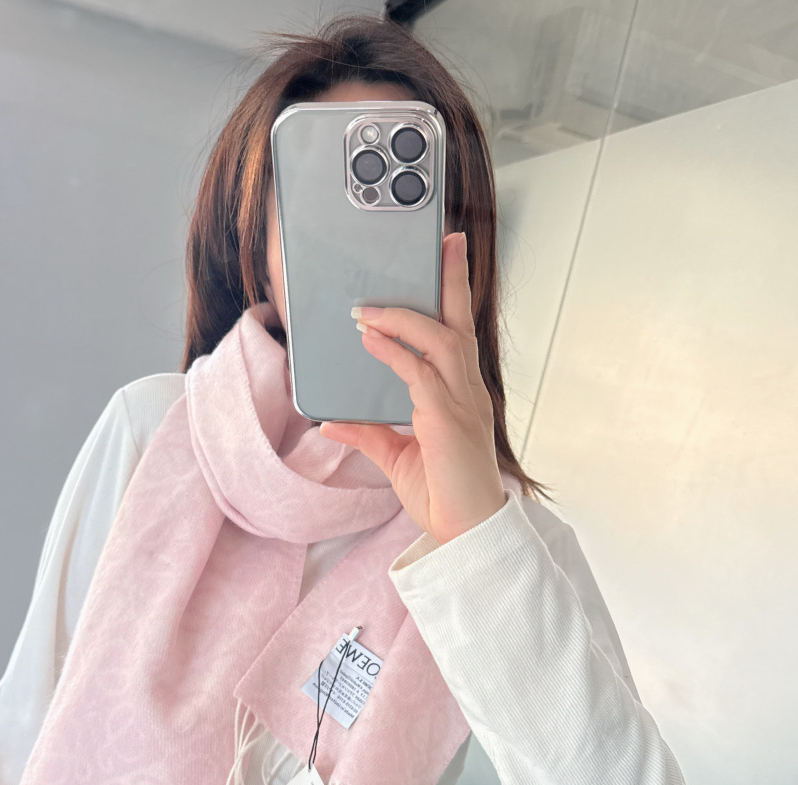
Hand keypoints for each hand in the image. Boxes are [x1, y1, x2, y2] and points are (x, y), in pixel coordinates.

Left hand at [320, 231, 505, 544]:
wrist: (466, 531)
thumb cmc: (444, 495)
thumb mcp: (395, 458)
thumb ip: (366, 434)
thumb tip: (330, 423)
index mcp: (460, 395)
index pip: (456, 335)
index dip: (451, 297)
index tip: (445, 262)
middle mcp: (467, 392)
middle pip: (461, 322)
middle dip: (454, 279)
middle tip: (446, 240)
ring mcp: (461, 404)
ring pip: (442, 340)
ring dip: (406, 316)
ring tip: (371, 305)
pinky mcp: (447, 421)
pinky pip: (420, 375)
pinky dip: (395, 353)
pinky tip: (371, 339)